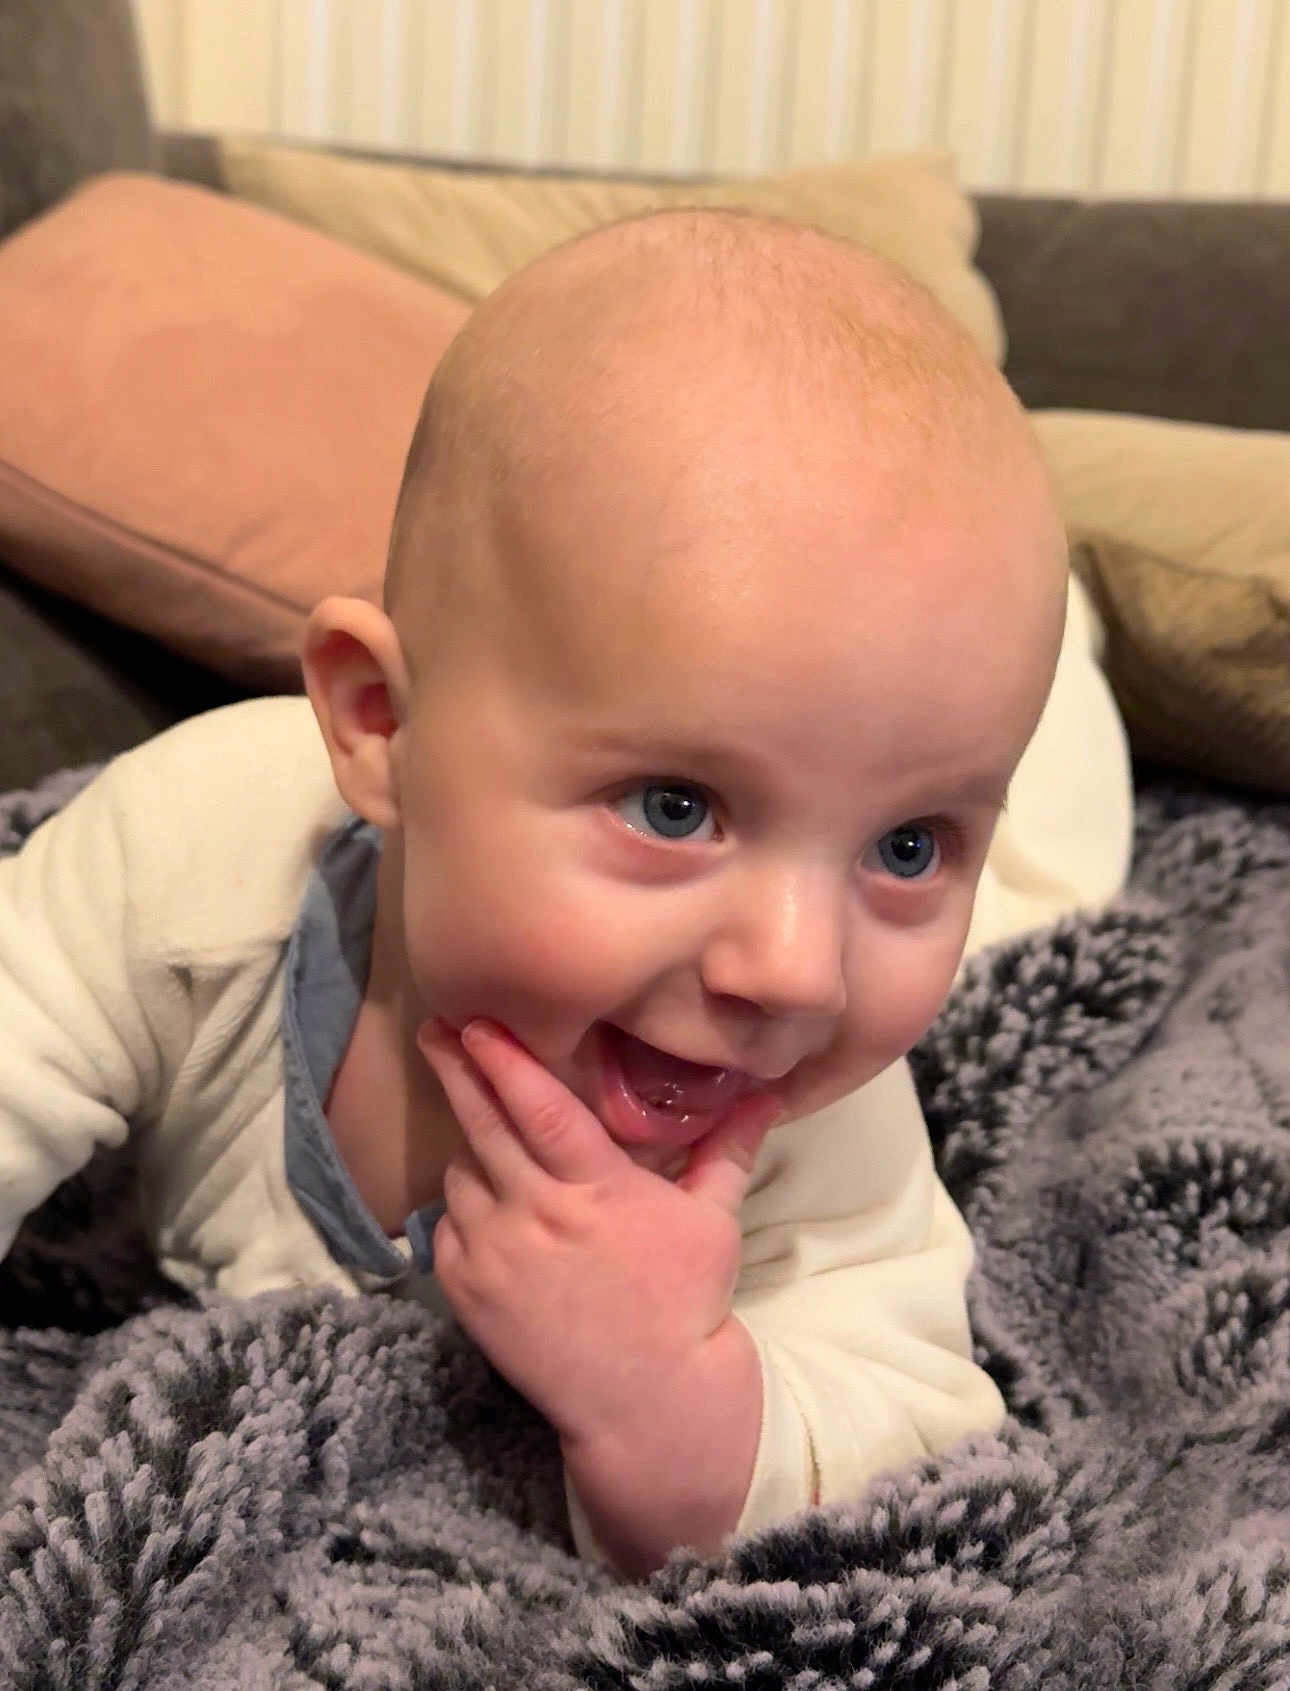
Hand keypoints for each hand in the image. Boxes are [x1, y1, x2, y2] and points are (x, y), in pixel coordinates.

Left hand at [416, 1016, 781, 1448]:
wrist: (645, 1403)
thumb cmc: (684, 1302)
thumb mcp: (712, 1221)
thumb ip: (727, 1147)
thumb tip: (768, 1091)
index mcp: (597, 1192)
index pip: (542, 1110)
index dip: (507, 1062)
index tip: (477, 1022)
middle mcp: (537, 1218)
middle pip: (482, 1126)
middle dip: (455, 1070)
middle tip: (435, 1028)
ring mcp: (494, 1257)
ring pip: (462, 1173)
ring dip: (474, 1148)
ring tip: (493, 1137)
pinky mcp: (466, 1293)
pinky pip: (449, 1225)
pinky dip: (466, 1206)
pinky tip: (494, 1205)